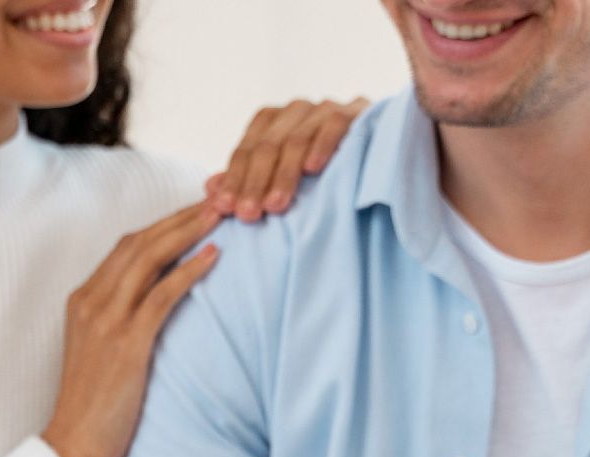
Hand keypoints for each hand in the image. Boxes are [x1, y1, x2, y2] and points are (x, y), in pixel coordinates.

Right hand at [41, 203, 221, 456]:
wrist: (73, 444)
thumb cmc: (92, 406)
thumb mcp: (100, 351)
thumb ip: (119, 320)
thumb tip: (157, 301)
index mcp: (82, 300)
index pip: (126, 247)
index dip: (163, 223)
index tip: (194, 209)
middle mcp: (90, 302)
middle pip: (139, 242)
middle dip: (179, 216)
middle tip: (217, 197)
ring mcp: (106, 321)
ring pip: (149, 259)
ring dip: (188, 232)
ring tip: (221, 213)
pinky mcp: (126, 344)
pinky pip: (161, 295)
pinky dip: (189, 271)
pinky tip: (214, 256)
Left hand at [207, 97, 369, 220]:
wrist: (380, 152)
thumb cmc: (320, 172)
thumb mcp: (280, 178)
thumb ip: (247, 180)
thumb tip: (210, 189)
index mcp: (272, 121)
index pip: (245, 150)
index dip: (234, 180)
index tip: (223, 210)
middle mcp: (295, 111)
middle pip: (267, 146)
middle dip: (254, 183)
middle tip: (247, 215)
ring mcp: (325, 108)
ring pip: (296, 139)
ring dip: (283, 175)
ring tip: (275, 205)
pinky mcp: (356, 110)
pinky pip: (334, 125)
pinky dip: (322, 146)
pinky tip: (313, 170)